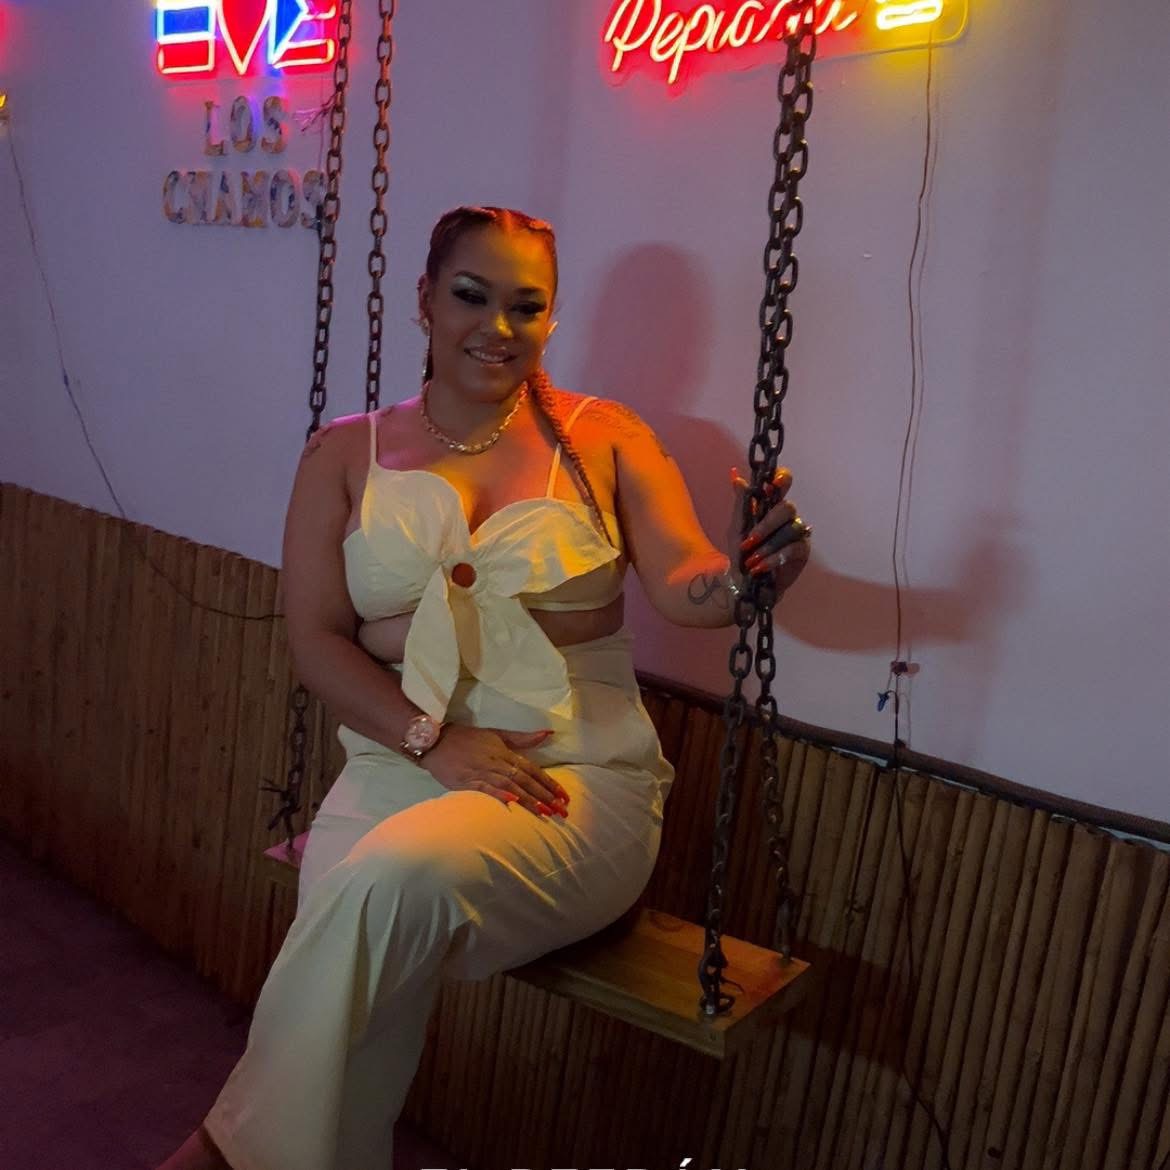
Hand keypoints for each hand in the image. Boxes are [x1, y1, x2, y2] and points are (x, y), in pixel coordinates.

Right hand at [420, 724, 570, 819]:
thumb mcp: (497, 734)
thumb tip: (548, 732)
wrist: (436, 741)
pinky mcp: (466, 782)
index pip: (532, 769)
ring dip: (528, 800)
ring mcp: (482, 772)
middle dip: (544, 795)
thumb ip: (522, 738)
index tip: (564, 796)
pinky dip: (499, 794)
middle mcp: (497, 763)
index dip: (549, 782)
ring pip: (510, 786)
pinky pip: (485, 789)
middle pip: (525, 780)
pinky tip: (512, 803)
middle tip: (561, 810)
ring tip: (545, 812)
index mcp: (505, 753)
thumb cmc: (468, 739)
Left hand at [730, 466, 811, 595]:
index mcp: (770, 505)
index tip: (775, 482)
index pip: (783, 484)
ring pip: (790, 530)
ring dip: (767, 546)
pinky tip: (760, 567)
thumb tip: (735, 475)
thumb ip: (740, 503)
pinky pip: (793, 548)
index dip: (783, 479)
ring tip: (751, 560)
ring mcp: (797, 532)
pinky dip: (774, 558)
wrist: (745, 583)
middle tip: (749, 541)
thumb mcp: (736, 528)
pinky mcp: (803, 551)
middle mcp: (786, 516)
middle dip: (767, 525)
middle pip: (787, 508)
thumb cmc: (742, 553)